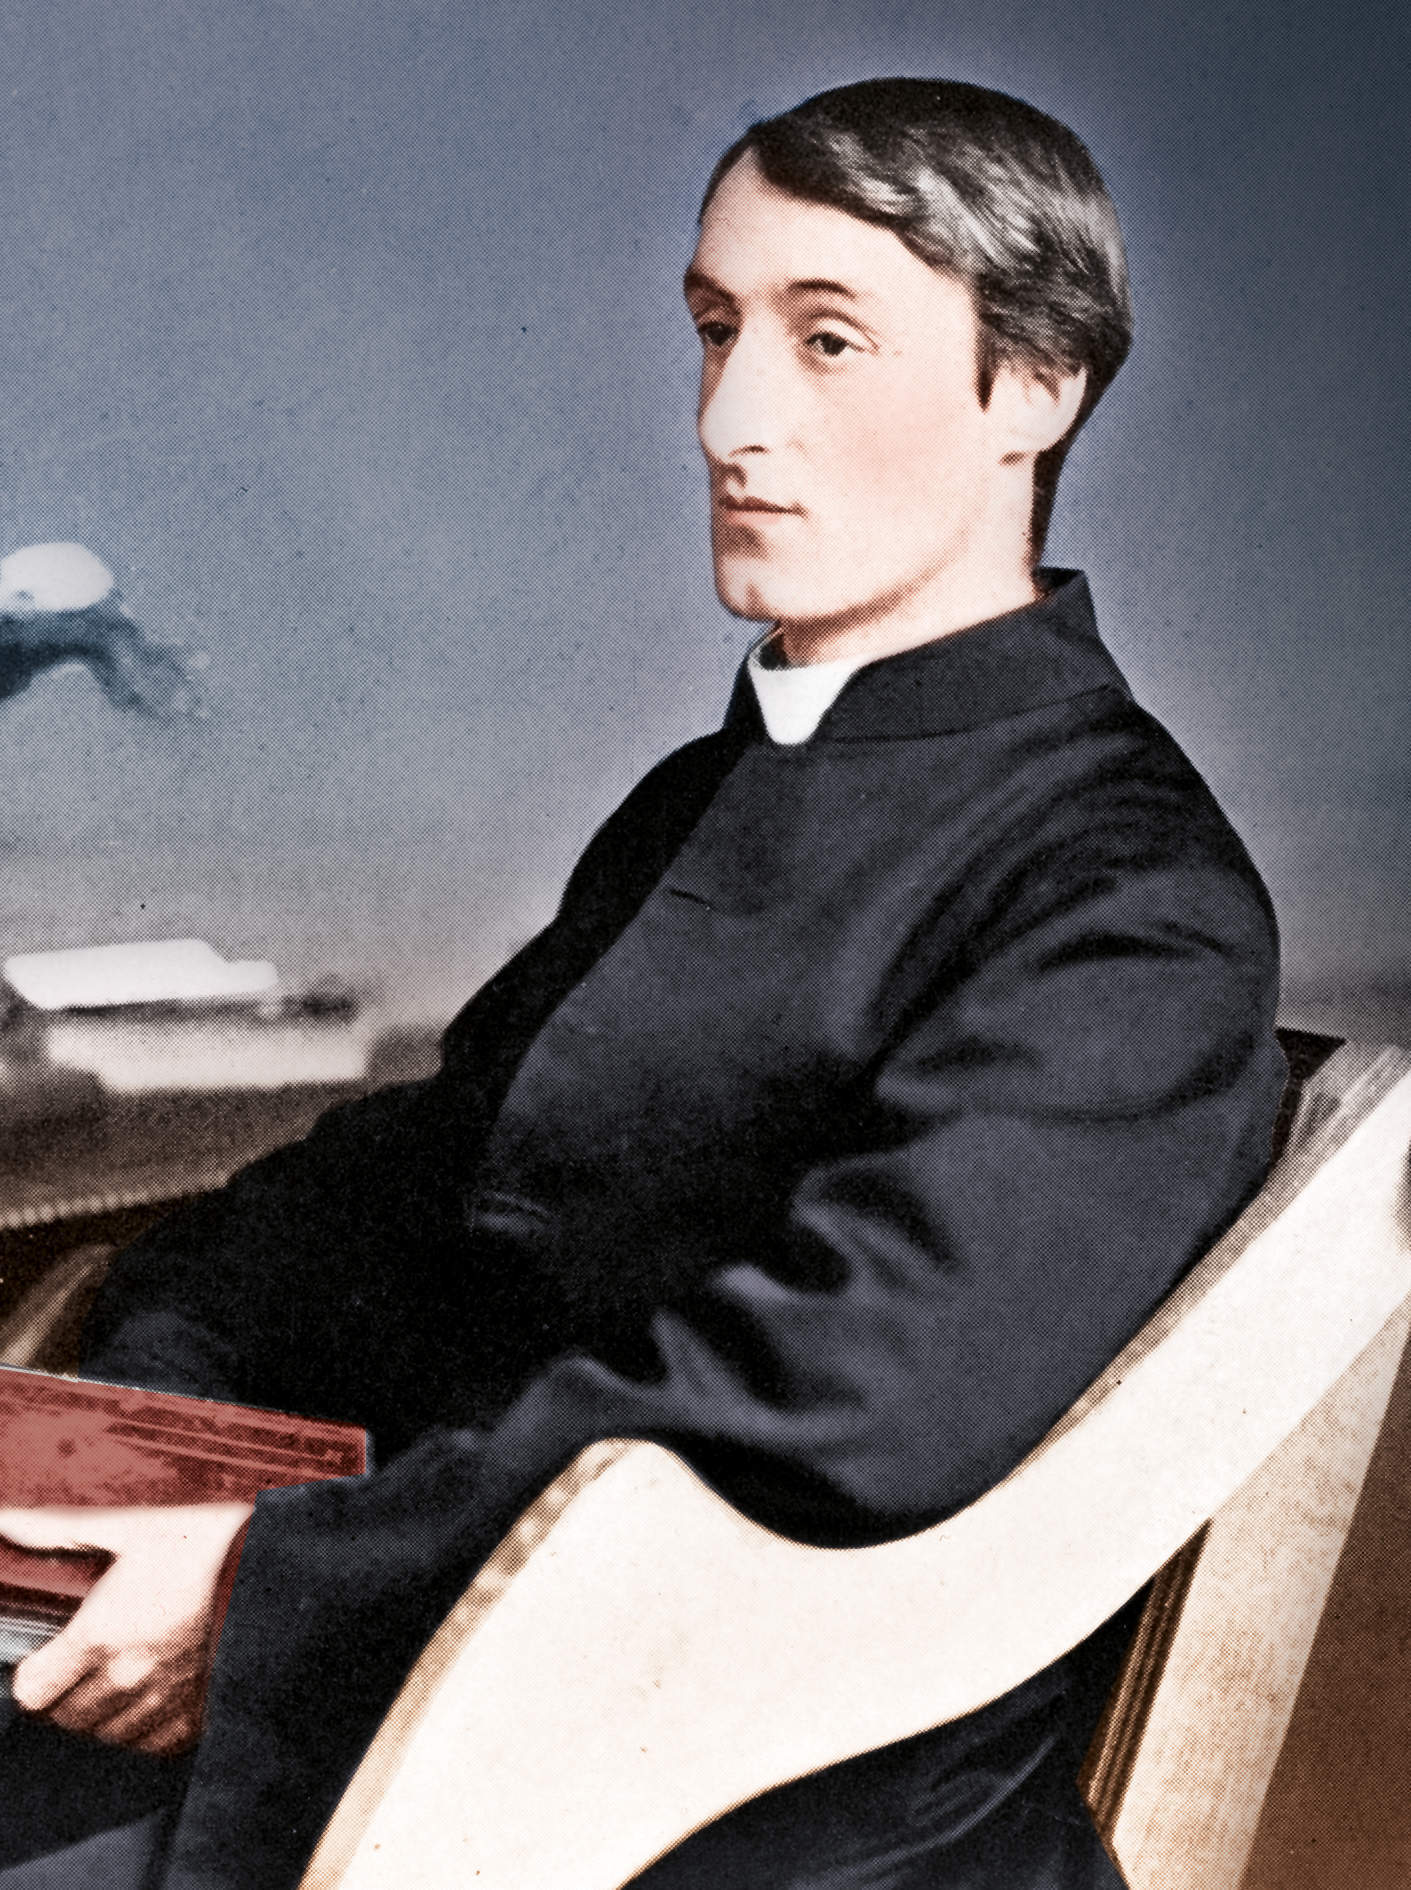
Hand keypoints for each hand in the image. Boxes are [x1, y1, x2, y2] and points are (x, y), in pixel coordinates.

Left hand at [0, 1502, 252, 1754]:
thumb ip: (58, 1531)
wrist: (279, 1563)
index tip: (47, 1658)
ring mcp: (165, 1701)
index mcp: (101, 1635)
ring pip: (105, 1736)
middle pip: (64, 1719)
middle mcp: (128, 1678)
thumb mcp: (131, 1527)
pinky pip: (150, 1747)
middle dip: (65, 1694)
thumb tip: (4, 1520)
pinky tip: (148, 1698)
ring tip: (118, 1677)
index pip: (33, 1694)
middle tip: (84, 1662)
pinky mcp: (199, 1714)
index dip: (35, 1676)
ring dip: (102, 1714)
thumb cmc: (202, 1541)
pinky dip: (142, 1729)